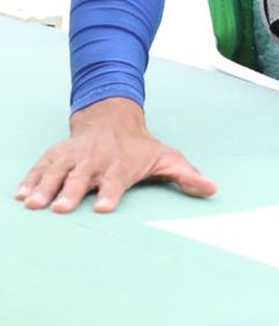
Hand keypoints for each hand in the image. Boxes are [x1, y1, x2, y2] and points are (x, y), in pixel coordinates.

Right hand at [15, 97, 216, 213]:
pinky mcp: (59, 153)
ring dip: (45, 185)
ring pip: (58, 169)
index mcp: (121, 163)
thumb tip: (212, 188)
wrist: (112, 116)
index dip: (111, 192)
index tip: (106, 207)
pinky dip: (30, 178)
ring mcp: (75, 154)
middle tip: (63, 208)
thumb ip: (185, 175)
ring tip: (33, 204)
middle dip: (73, 191)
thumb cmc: (139, 146)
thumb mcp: (166, 157)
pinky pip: (42, 165)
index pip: (117, 179)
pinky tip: (19, 195)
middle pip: (83, 176)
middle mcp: (96, 158)